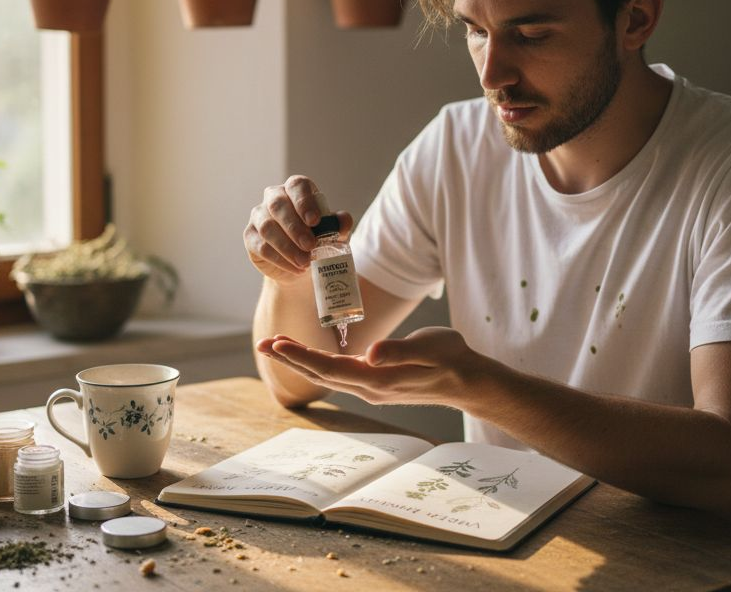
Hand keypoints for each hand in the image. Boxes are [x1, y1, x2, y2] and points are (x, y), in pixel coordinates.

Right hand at [243, 175, 351, 283]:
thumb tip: (343, 220)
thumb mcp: (334, 233)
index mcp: (295, 190)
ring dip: (287, 247)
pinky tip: (295, 268)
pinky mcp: (250, 237)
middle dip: (295, 227)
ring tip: (305, 262)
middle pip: (278, 205)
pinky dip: (280, 259)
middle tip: (310, 246)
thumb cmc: (319, 240)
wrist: (301, 265)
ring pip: (268, 227)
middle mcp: (274, 198)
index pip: (297, 185)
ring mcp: (259, 216)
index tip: (315, 221)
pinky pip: (262, 246)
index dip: (304, 201)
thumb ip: (339, 224)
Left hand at [256, 327, 493, 407]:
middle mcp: (370, 388)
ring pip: (327, 376)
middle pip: (321, 374)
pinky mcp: (376, 383)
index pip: (330, 368)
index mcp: (378, 379)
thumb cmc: (452, 359)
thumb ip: (400, 350)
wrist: (468, 381)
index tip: (277, 344)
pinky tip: (309, 357)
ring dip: (300, 361)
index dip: (302, 356)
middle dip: (291, 358)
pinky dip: (318, 364)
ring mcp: (372, 388)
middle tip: (262, 343)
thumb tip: (370, 353)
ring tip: (277, 346)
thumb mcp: (430, 348)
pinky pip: (338, 375)